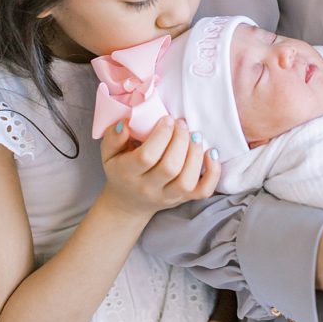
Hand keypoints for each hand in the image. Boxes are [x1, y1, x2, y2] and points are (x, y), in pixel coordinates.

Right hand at [101, 117, 220, 218]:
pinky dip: (213, 173)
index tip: (167, 119)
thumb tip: (126, 123)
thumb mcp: (109, 153)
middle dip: (180, 141)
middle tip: (182, 123)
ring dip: (196, 154)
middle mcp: (148, 188)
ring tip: (195, 135)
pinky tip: (211, 153)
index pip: (146, 157)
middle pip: (170, 167)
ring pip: (187, 181)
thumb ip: (113, 137)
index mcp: (128, 173)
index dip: (161, 136)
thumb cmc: (121, 170)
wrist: (129, 202)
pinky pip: (203, 191)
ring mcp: (168, 196)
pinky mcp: (184, 199)